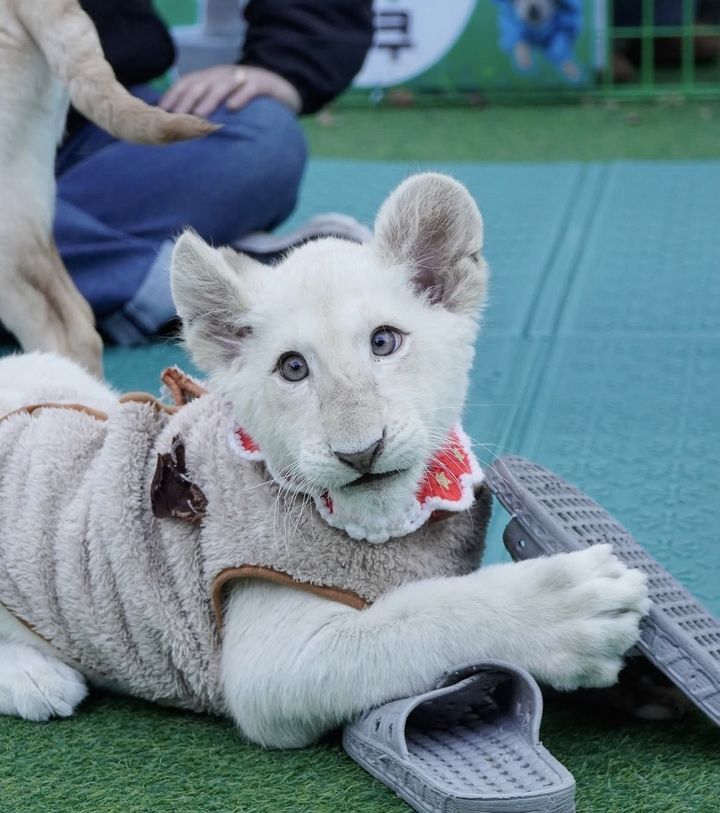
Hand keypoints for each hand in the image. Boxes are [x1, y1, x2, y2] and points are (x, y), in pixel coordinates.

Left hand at [159, 65, 300, 117]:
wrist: (284, 89)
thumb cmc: (250, 104)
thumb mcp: (225, 103)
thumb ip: (207, 110)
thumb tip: (183, 130)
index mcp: (212, 78)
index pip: (188, 83)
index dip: (174, 96)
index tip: (163, 113)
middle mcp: (224, 75)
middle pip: (201, 83)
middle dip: (187, 99)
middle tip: (177, 118)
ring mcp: (243, 78)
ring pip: (223, 84)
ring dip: (210, 99)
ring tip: (201, 115)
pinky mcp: (263, 84)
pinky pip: (250, 88)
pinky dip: (241, 97)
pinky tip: (233, 108)